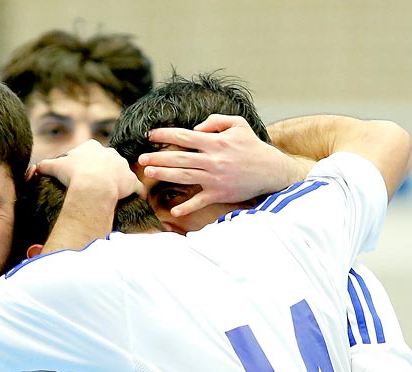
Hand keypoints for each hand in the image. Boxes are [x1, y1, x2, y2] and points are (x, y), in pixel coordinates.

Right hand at [36, 139, 141, 199]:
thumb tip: (34, 168)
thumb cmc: (73, 175)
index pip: (90, 153)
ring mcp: (123, 167)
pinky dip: (134, 195)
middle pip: (107, 162)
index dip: (85, 164)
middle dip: (104, 172)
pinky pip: (136, 188)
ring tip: (112, 196)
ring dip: (119, 183)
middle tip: (96, 187)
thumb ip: (45, 165)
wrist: (92, 186)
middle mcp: (110, 153)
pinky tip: (131, 202)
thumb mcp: (55, 167)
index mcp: (92, 146)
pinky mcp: (132, 182)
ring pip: (122, 174)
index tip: (81, 176)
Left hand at [138, 115, 304, 217]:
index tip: (150, 134)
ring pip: (185, 176)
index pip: (185, 135)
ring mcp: (216, 178)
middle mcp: (213, 159)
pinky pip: (200, 201)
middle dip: (158, 157)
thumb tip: (195, 128)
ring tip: (148, 173)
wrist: (271, 170)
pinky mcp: (220, 193)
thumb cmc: (252, 146)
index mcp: (216, 142)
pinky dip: (187, 207)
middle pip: (180, 158)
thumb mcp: (238, 124)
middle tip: (141, 158)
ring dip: (165, 175)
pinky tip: (173, 210)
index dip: (165, 134)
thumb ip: (215, 121)